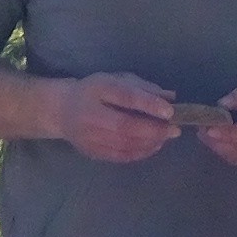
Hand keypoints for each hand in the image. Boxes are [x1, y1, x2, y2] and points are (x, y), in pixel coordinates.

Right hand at [46, 71, 183, 163]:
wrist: (62, 110)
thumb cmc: (95, 91)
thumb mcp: (116, 80)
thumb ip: (143, 87)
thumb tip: (171, 98)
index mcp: (97, 89)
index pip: (125, 96)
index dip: (148, 104)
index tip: (170, 111)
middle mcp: (90, 113)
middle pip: (124, 126)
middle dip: (153, 130)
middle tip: (174, 129)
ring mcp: (88, 136)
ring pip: (124, 144)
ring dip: (149, 142)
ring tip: (165, 137)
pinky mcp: (91, 151)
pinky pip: (119, 156)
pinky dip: (140, 153)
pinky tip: (152, 146)